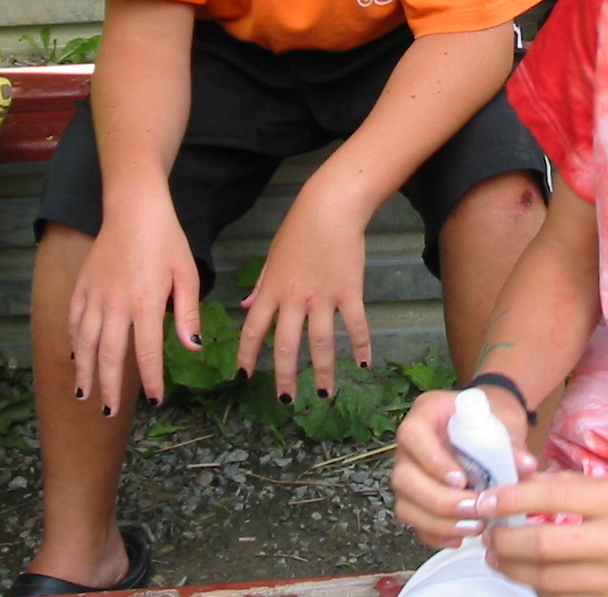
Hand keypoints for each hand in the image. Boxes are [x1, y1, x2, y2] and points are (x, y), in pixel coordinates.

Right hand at [69, 207, 200, 414]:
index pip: (147, 353)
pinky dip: (73, 343)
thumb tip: (192, 348)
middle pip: (108, 355)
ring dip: (84, 372)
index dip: (151, 381)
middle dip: (109, 388)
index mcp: (145, 302)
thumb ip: (187, 314)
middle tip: (110, 413)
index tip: (156, 400)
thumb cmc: (166, 240)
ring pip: (83, 343)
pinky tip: (75, 358)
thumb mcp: (187, 274)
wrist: (134, 208)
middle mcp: (116, 303)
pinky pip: (73, 321)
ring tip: (84, 396)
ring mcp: (94, 295)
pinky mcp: (82, 286)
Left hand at [236, 195, 369, 399]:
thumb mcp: (273, 256)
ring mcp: (322, 296)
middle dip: (284, 376)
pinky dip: (361, 345)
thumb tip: (245, 306)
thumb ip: (260, 285)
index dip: (247, 355)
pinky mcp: (349, 290)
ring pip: (321, 343)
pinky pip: (355, 324)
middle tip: (286, 400)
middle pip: (285, 345)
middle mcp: (294, 297)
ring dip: (323, 371)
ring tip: (326, 393)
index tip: (244, 376)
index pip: (254, 329)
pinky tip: (364, 363)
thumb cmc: (299, 228)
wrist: (330, 207)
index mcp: (272, 289)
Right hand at [392, 387, 538, 547]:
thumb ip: (511, 445)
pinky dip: (436, 534)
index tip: (461, 480)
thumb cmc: (490, 421)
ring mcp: (409, 474)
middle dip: (439, 501)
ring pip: (406, 505)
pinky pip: (415, 523)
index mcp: (427, 413)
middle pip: (404, 477)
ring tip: (475, 526)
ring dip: (439, 523)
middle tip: (474, 508)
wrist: (487, 429)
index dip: (432, 461)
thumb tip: (527, 466)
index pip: (413, 435)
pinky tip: (461, 536)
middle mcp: (409, 446)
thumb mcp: (502, 423)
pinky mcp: (414, 499)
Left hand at [477, 473, 607, 596]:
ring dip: (515, 571)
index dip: (509, 499)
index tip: (485, 500)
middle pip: (542, 546)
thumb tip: (533, 485)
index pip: (550, 495)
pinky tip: (533, 581)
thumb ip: (584, 487)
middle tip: (486, 537)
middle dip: (503, 543)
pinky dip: (544, 591)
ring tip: (499, 560)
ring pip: (550, 582)